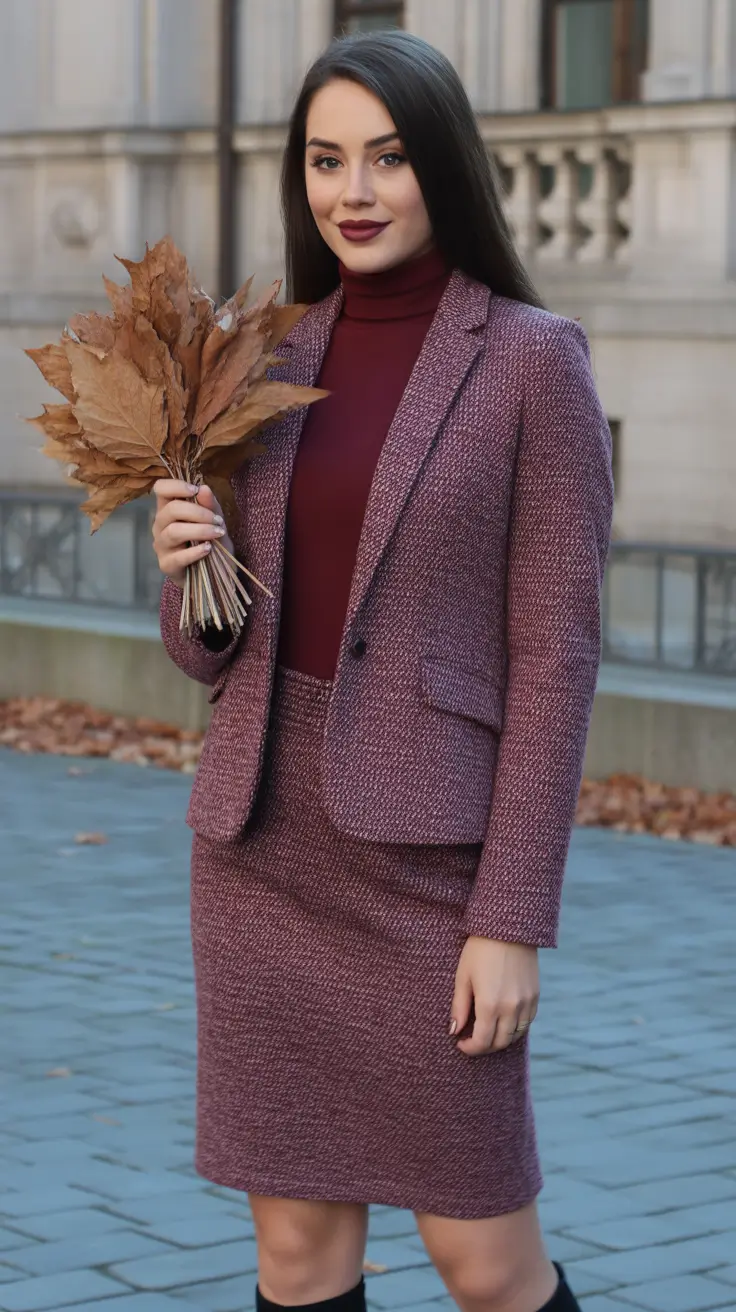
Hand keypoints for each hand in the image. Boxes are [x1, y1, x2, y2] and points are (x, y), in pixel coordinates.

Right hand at [152, 479, 232, 589]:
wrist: (214, 575)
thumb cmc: (211, 544)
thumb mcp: (216, 522)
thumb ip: (210, 506)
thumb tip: (204, 488)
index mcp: (169, 510)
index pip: (161, 489)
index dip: (175, 486)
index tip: (195, 490)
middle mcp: (160, 526)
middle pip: (170, 510)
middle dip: (198, 512)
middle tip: (218, 521)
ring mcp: (161, 546)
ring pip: (173, 532)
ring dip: (199, 530)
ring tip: (217, 534)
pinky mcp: (166, 565)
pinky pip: (178, 556)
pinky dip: (195, 552)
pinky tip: (208, 549)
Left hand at [450, 936, 538, 1054]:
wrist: (508, 928)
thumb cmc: (479, 950)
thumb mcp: (463, 977)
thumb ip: (459, 1007)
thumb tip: (454, 1031)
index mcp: (489, 1005)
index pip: (482, 1042)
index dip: (470, 1048)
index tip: (461, 1043)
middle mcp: (511, 1008)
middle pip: (500, 1042)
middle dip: (484, 1047)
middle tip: (473, 1040)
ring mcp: (526, 1003)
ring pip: (515, 1035)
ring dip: (500, 1040)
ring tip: (488, 1032)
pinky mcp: (535, 996)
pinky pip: (527, 1022)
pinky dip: (515, 1029)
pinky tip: (504, 1022)